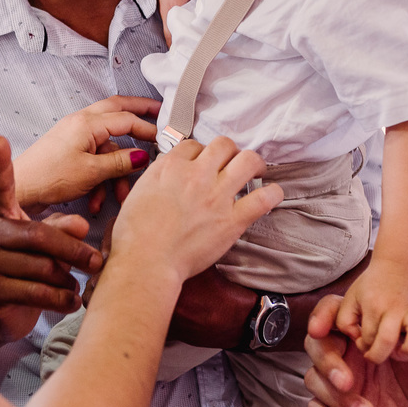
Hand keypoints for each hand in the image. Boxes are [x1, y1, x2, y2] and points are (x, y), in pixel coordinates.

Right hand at [0, 137, 104, 345]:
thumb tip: (82, 224)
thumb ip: (63, 227)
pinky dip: (61, 298)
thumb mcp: (48, 241)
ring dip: (68, 277)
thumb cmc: (32, 266)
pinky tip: (71, 300)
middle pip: (38, 235)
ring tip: (77, 284)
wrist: (4, 311)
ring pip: (41, 266)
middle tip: (98, 261)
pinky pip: (36, 292)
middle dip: (74, 251)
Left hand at [13, 96, 159, 214]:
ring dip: (116, 171)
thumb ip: (120, 162)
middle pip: (117, 112)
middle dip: (139, 114)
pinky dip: (100, 178)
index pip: (126, 119)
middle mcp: (80, 123)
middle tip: (159, 113)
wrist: (20, 190)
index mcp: (87, 123)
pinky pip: (94, 159)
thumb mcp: (91, 172)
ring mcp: (74, 136)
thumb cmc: (48, 177)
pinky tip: (97, 200)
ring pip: (106, 146)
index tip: (164, 138)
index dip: (147, 129)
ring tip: (121, 194)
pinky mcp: (69, 150)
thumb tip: (142, 156)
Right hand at [111, 137, 282, 282]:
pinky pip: (264, 198)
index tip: (203, 162)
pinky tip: (272, 194)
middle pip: (224, 145)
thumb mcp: (138, 192)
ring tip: (255, 170)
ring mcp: (217, 196)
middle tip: (231, 162)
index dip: (200, 153)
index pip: (193, 145)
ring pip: (248, 161)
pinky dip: (273, 194)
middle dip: (229, 151)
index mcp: (171, 167)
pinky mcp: (232, 220)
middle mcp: (196, 176)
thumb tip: (168, 173)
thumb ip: (157, 177)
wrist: (145, 261)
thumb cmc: (135, 235)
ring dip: (254, 163)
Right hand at [304, 295, 407, 406]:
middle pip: (316, 344)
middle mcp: (354, 354)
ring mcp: (346, 383)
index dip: (322, 316)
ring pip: (314, 378)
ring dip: (333, 396)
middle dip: (326, 361)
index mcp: (373, 332)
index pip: (335, 313)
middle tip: (348, 381)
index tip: (321, 329)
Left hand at [335, 259, 407, 362]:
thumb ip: (344, 321)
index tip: (364, 342)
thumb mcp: (350, 299)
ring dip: (407, 352)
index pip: (367, 339)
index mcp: (373, 306)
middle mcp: (393, 310)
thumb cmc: (371, 286)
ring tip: (400, 350)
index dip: (364, 346)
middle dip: (379, 355)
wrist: (398, 265)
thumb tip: (357, 339)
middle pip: (386, 342)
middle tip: (378, 352)